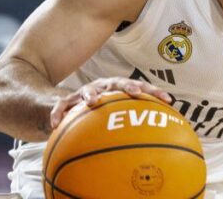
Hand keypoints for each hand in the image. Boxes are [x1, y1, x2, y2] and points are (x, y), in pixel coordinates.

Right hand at [49, 77, 171, 130]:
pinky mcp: (68, 100)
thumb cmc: (102, 110)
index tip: (167, 99)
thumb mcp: (117, 113)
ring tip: (92, 102)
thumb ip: (134, 121)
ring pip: (87, 90)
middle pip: (117, 83)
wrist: (73, 103)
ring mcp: (86, 91)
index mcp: (120, 88)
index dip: (154, 92)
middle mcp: (104, 86)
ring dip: (90, 94)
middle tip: (136, 92)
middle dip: (127, 86)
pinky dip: (57, 114)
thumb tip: (160, 138)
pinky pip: (61, 106)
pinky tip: (55, 125)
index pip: (141, 87)